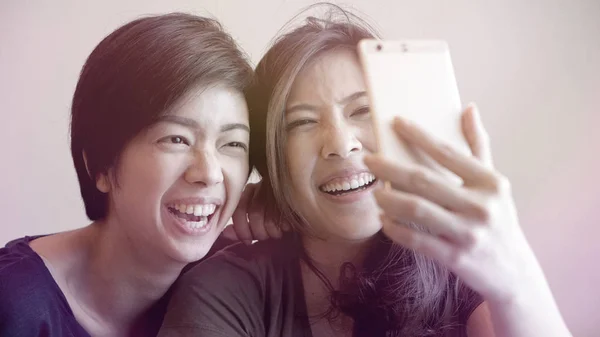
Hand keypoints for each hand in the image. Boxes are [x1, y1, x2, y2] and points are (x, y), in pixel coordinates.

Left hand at [223, 180, 288, 244]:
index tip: (247, 242)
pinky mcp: (293, 196)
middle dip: (258, 232)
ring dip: (272, 232)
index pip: (239, 209)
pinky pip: (282, 217)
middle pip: (254, 213)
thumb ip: (242, 228)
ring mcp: (279, 189)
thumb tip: (226, 233)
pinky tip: (287, 228)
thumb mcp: (258, 225)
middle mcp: (263, 186)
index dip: (241, 229)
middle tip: (265, 237)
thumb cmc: (279, 221)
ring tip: (278, 232)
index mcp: (251, 190)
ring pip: (268, 217)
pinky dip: (283, 228)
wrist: (306, 217)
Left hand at [364, 104, 543, 303]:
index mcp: (491, 183)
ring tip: (375, 191)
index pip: (448, 153)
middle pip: (424, 181)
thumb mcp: (494, 184)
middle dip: (390, 167)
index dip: (419, 136)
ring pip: (416, 210)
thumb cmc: (499, 219)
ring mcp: (468, 234)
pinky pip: (416, 240)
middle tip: (369, 160)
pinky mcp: (455, 258)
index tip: (395, 122)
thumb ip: (479, 147)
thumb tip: (468, 108)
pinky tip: (384, 220)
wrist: (514, 272)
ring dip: (389, 199)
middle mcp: (481, 206)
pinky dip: (396, 229)